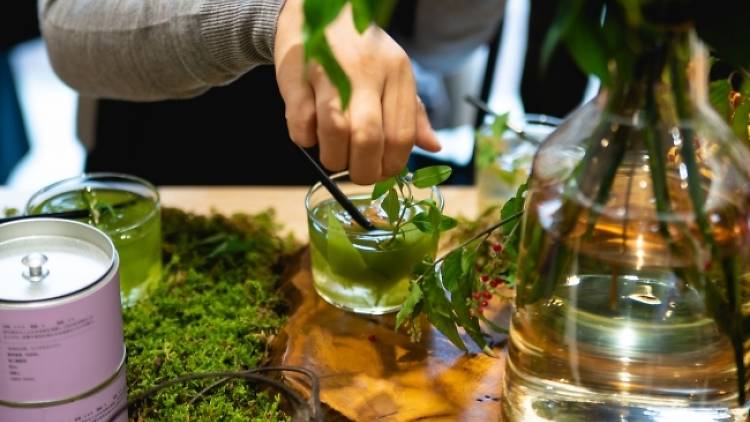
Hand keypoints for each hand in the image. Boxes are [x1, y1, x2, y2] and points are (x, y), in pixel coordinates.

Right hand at [274, 0, 440, 184]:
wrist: (315, 11)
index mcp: (398, 72)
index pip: (401, 135)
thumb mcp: (394, 74)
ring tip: (334, 156)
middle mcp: (367, 72)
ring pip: (335, 133)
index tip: (382, 172)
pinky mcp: (298, 77)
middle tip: (358, 173)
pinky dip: (305, 139)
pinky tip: (311, 133)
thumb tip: (433, 147)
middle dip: (363, 170)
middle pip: (368, 138)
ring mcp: (330, 73)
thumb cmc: (359, 52)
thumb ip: (412, 113)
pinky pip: (301, 125)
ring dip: (333, 158)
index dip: (391, 165)